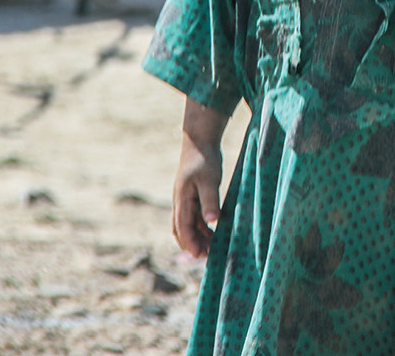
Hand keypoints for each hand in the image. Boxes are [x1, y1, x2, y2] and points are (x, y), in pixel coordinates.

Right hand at [171, 100, 228, 257]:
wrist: (200, 139)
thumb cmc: (204, 158)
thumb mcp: (209, 180)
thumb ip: (210, 201)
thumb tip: (212, 223)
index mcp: (181, 198)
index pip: (181, 227)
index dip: (189, 243)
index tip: (199, 256)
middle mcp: (180, 201)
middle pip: (181, 229)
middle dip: (192, 244)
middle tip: (208, 255)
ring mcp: (185, 198)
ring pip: (188, 224)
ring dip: (198, 236)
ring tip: (213, 247)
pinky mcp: (193, 195)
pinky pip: (194, 216)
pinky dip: (202, 226)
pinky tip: (214, 231)